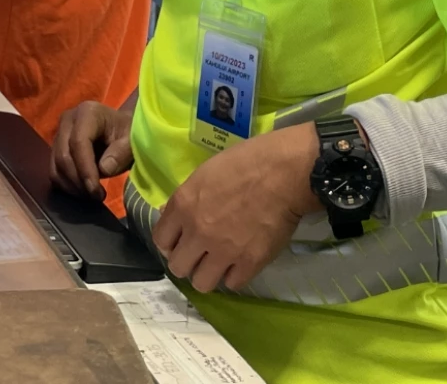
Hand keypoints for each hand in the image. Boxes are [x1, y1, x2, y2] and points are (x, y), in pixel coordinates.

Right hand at [51, 101, 133, 201]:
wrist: (120, 129)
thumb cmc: (127, 134)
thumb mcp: (131, 142)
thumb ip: (120, 153)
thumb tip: (103, 169)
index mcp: (87, 113)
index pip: (79, 142)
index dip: (85, 169)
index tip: (96, 191)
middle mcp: (68, 120)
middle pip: (63, 155)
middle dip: (79, 181)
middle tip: (97, 196)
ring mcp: (59, 133)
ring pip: (56, 166)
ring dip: (72, 186)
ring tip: (92, 195)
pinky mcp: (55, 148)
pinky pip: (54, 171)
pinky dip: (66, 185)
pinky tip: (83, 191)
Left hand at [153, 123, 322, 293]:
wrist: (285, 172)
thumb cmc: (246, 162)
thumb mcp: (206, 172)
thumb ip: (186, 198)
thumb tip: (170, 215)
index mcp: (184, 205)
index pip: (160, 240)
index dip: (170, 243)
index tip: (181, 241)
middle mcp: (198, 231)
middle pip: (177, 267)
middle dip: (188, 261)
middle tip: (201, 253)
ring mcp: (223, 250)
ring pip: (201, 283)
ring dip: (209, 274)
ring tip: (220, 263)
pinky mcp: (249, 263)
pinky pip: (232, 284)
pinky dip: (236, 275)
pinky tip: (241, 262)